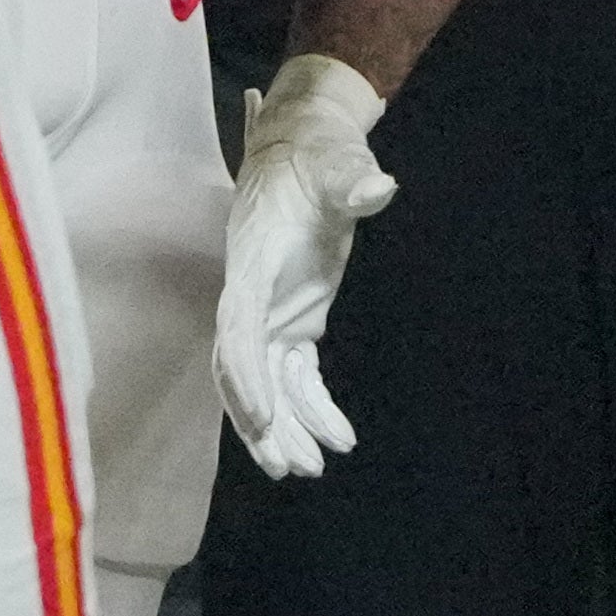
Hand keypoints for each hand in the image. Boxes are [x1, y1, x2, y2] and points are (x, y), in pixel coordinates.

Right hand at [214, 54, 397, 476]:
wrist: (308, 147)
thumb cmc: (319, 154)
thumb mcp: (338, 163)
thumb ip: (353, 182)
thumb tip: (379, 188)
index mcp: (251, 261)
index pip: (236, 329)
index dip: (244, 375)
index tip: (260, 417)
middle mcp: (252, 294)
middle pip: (244, 371)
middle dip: (261, 421)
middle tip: (289, 466)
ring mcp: (272, 312)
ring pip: (269, 383)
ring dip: (286, 426)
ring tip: (312, 467)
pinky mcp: (294, 320)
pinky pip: (297, 375)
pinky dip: (312, 406)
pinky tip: (338, 437)